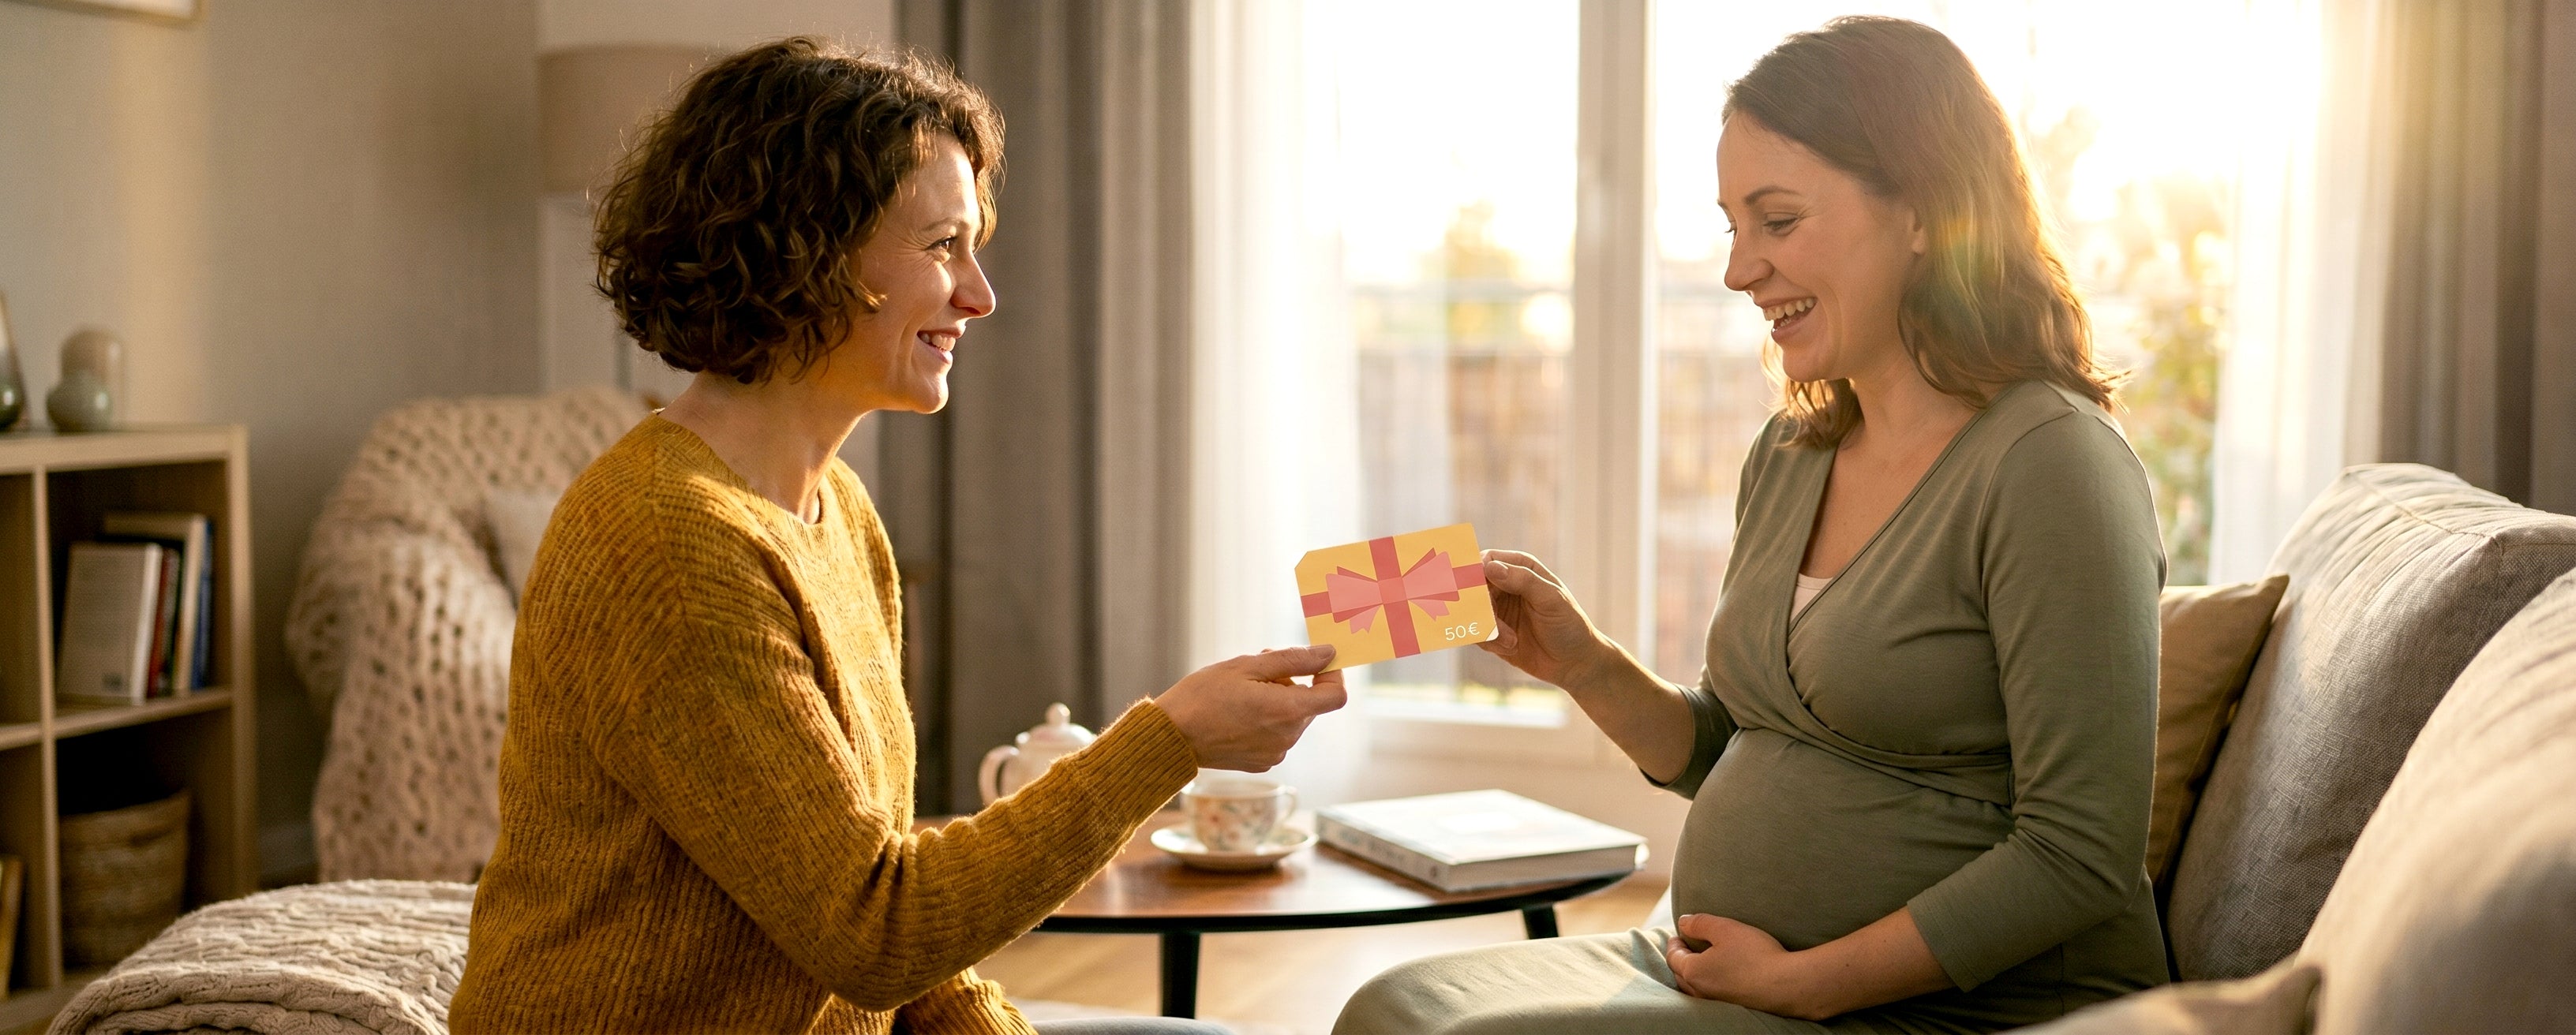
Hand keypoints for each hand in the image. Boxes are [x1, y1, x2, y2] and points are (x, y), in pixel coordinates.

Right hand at [1153, 645, 1346, 771]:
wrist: (1170, 737)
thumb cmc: (1203, 696)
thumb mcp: (1248, 666)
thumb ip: (1294, 659)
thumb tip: (1329, 653)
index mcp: (1287, 711)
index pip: (1335, 695)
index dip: (1332, 674)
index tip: (1316, 661)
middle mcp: (1287, 737)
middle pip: (1310, 703)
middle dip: (1293, 680)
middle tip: (1260, 664)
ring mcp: (1275, 753)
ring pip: (1292, 717)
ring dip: (1278, 698)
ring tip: (1243, 688)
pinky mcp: (1262, 763)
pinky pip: (1277, 734)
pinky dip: (1267, 718)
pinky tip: (1238, 710)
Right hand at [1477, 550, 1612, 688]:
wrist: (1574, 662)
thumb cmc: (1569, 625)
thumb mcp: (1552, 599)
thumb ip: (1523, 580)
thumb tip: (1489, 566)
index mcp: (1520, 567)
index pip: (1485, 560)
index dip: (1474, 574)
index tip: (1476, 593)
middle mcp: (1504, 583)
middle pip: (1471, 587)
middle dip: (1480, 608)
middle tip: (1493, 627)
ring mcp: (1496, 608)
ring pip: (1469, 612)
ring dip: (1488, 629)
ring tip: (1512, 641)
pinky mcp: (1490, 631)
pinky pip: (1474, 632)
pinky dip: (1489, 642)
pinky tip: (1511, 647)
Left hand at [1664, 913, 1823, 1019]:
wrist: (1788, 985)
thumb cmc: (1755, 954)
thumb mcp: (1725, 929)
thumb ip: (1700, 923)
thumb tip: (1683, 923)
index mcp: (1693, 972)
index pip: (1673, 958)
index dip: (1674, 944)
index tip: (1678, 935)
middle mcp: (1701, 992)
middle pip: (1681, 975)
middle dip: (1681, 960)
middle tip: (1687, 947)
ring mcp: (1717, 1003)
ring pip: (1696, 988)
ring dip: (1694, 974)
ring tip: (1703, 961)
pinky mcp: (1734, 1007)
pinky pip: (1713, 995)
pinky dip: (1710, 984)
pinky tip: (1723, 975)